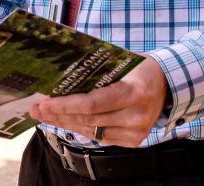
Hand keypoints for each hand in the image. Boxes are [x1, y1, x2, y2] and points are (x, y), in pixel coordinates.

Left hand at [29, 57, 169, 147]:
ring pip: (92, 130)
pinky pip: (101, 137)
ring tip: (45, 115)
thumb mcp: (120, 62)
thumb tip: (60, 75)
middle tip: (36, 109)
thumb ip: (95, 72)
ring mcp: (136, 131)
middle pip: (88, 119)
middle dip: (58, 114)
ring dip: (65, 123)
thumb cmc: (139, 68)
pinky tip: (65, 121)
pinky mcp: (134, 140)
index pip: (92, 104)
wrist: (167, 84)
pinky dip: (81, 128)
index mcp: (133, 92)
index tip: (44, 103)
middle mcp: (136, 116)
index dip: (65, 105)